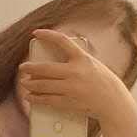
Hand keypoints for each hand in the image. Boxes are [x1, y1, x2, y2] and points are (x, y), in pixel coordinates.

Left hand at [19, 28, 136, 136]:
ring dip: (30, 84)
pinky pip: (47, 100)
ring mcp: (71, 88)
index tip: (36, 33)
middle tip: (23, 68)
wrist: (114, 103)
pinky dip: (36, 99)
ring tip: (24, 83)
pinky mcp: (69, 102)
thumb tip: (56, 58)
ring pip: (43, 85)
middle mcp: (75, 72)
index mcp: (82, 59)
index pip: (62, 41)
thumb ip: (77, 60)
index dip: (47, 35)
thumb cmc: (104, 82)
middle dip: (30, 68)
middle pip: (45, 68)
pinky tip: (30, 97)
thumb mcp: (93, 64)